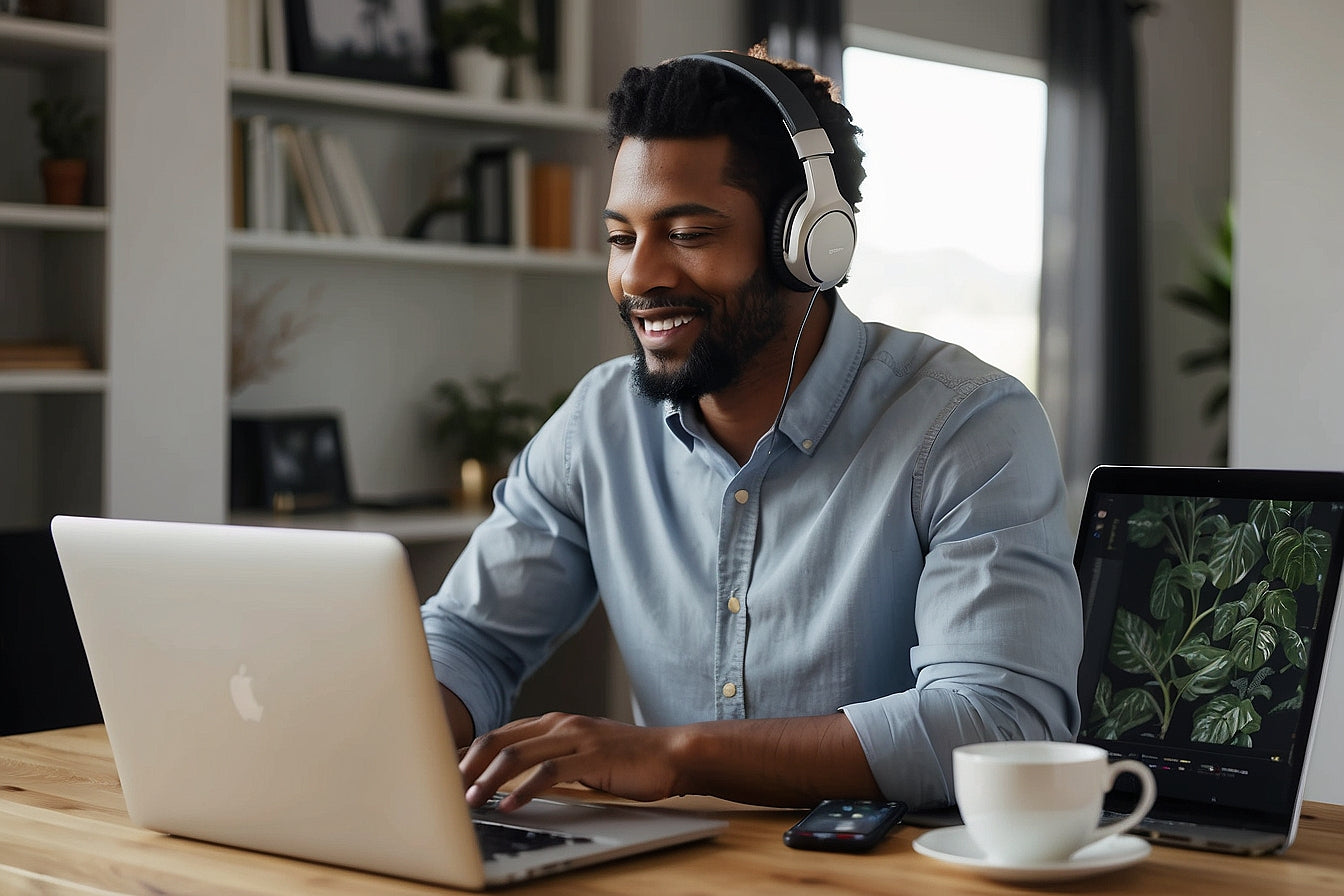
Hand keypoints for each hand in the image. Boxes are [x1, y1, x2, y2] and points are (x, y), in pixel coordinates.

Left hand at [459, 713, 684, 810]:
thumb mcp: (579, 754)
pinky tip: (510, 806)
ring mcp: (576, 738)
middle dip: (467, 767)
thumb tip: (510, 781)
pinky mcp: (592, 757)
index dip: (468, 755)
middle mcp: (560, 724)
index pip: (499, 735)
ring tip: (470, 801)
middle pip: (500, 740)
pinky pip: (550, 773)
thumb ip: (548, 759)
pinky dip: (525, 790)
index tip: (442, 775)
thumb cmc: (625, 760)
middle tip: (445, 790)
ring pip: (518, 755)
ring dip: (488, 779)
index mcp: (553, 723)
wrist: (671, 754)